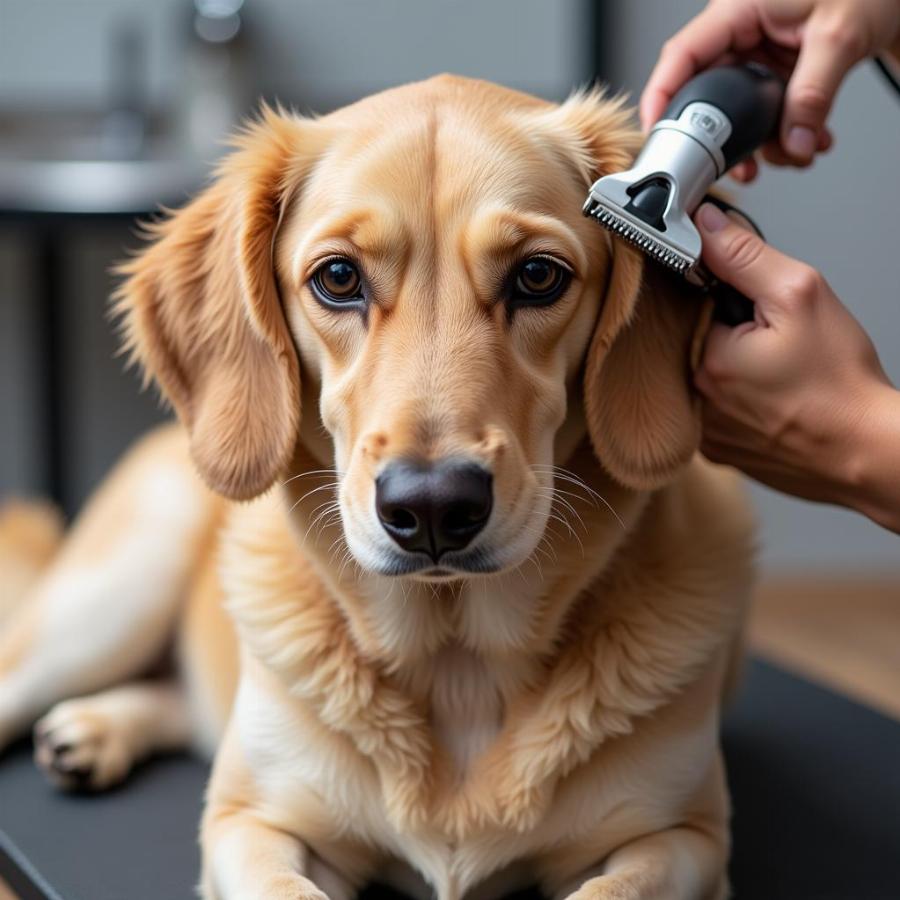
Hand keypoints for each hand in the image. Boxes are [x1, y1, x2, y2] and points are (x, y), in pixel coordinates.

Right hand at [641, 0, 899, 179]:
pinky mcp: (775, 70)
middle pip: (707, 93)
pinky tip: (805, 140)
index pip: (681, 56)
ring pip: (738, 111)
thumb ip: (812, 95)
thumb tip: (793, 142)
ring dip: (763, 142)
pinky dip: (784, 133)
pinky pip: (765, 111)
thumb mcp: (839, 35)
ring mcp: (757, 52)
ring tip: (791, 153)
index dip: (661, 97)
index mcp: (739, 9)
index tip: (657, 136)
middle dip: (725, 137)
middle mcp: (741, 31)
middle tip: (736, 166)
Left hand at [694, 202, 899, 531]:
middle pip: (697, 343)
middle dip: (732, 333)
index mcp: (701, 360)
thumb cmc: (840, 384)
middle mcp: (692, 401)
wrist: (866, 454)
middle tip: (776, 345)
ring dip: (735, 368)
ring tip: (779, 375)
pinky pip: (717, 410)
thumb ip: (745, 256)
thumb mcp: (798, 296)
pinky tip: (772, 400)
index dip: (725, 297)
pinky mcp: (720, 451)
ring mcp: (704, 432)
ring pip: (708, 378)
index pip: (690, 306)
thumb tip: (706, 225)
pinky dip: (740, 401)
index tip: (753, 306)